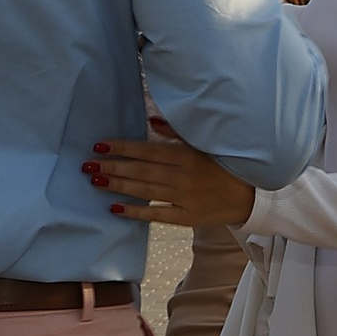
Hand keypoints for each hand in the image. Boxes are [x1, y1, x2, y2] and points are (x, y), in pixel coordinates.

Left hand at [85, 119, 254, 229]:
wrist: (249, 196)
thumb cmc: (223, 165)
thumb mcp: (203, 144)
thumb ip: (176, 132)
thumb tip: (151, 118)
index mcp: (186, 154)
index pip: (147, 150)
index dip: (122, 147)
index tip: (99, 145)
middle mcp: (183, 176)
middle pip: (141, 170)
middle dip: (112, 167)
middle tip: (87, 165)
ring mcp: (184, 198)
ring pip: (145, 191)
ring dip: (118, 186)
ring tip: (95, 181)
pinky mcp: (186, 217)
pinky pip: (156, 214)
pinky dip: (136, 212)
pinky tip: (115, 208)